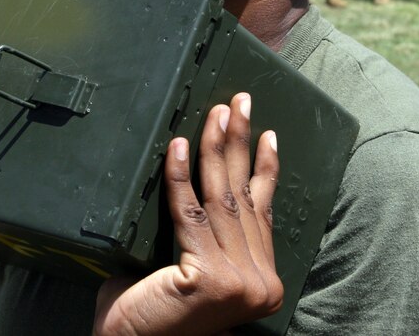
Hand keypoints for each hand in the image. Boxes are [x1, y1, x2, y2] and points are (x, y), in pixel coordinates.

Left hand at [93, 93, 282, 335]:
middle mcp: (260, 283)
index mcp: (262, 282)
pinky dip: (179, 175)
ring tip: (215, 113)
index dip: (264, 168)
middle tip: (239, 102)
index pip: (263, 211)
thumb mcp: (191, 270)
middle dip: (242, 142)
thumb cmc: (151, 315)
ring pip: (222, 199)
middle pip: (245, 197)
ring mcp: (239, 281)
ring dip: (216, 147)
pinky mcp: (210, 276)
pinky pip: (188, 213)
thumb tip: (197, 185)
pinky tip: (176, 145)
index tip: (267, 133)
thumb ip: (203, 239)